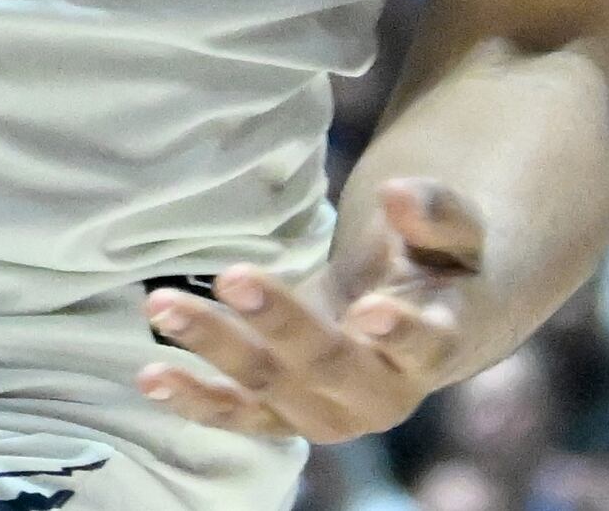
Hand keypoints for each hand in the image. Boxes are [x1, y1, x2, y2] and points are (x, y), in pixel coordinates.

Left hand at [139, 179, 490, 442]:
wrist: (424, 322)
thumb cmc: (440, 265)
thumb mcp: (457, 234)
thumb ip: (436, 214)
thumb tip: (398, 193)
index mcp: (437, 345)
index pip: (425, 346)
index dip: (399, 332)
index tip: (369, 310)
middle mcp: (383, 393)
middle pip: (329, 365)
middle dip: (279, 324)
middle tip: (233, 275)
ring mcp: (330, 412)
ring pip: (270, 388)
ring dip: (215, 349)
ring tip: (162, 305)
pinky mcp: (286, 415)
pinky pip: (239, 415)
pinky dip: (194, 399)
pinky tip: (151, 375)